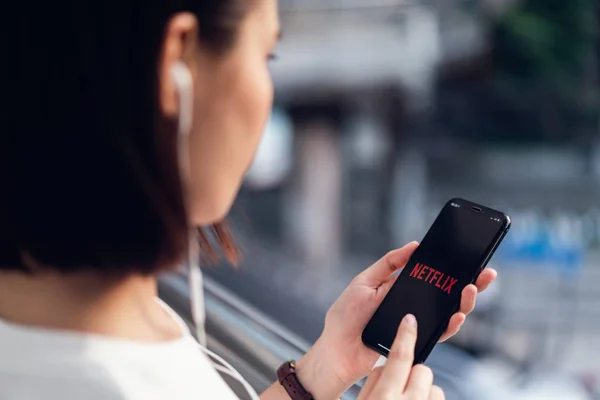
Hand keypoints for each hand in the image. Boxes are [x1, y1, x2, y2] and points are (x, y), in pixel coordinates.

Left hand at [297, 242, 496, 397]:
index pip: (432, 275)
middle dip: (470, 282)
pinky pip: (439, 332)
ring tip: (471, 289)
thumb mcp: (365, 281)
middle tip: (486, 272)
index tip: (469, 254)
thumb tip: (414, 246)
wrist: (337, 349)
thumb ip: (389, 264)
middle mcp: (414, 304)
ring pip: (449, 312)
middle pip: (447, 293)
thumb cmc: (346, 316)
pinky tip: (457, 314)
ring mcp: (417, 323)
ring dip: (464, 302)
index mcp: (402, 287)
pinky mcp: (416, 340)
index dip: (451, 266)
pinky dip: (451, 324)